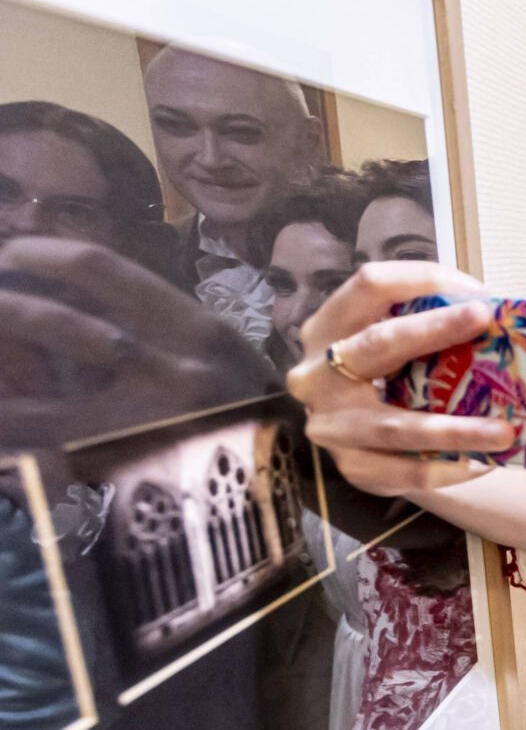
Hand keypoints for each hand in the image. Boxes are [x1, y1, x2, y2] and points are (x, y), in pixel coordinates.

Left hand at [0, 237, 277, 447]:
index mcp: (197, 330)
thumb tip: (76, 298)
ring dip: (0, 366)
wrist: (292, 477)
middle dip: (7, 310)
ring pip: (50, 394)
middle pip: (65, 328)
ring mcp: (150, 424)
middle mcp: (173, 371)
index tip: (15, 252)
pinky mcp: (132, 471)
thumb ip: (160, 322)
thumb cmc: (250, 404)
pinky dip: (14, 429)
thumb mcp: (218, 346)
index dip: (47, 256)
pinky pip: (55, 448)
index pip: (106, 273)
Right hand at [288, 261, 515, 498]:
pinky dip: (448, 469)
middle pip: (375, 344)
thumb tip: (505, 313)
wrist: (365, 443)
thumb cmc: (392, 375)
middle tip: (485, 320)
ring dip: (455, 429)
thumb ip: (432, 322)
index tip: (478, 293)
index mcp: (329, 326)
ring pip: (395, 425)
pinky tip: (484, 463)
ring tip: (505, 431)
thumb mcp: (399, 341)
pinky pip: (405, 472)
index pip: (370, 286)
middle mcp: (317, 374)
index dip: (422, 279)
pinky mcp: (352, 468)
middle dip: (433, 330)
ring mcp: (330, 425)